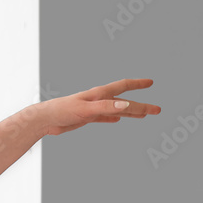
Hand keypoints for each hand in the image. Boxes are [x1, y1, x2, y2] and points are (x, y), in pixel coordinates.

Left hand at [38, 78, 161, 136]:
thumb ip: (105, 107)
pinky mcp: (85, 117)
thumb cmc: (62, 111)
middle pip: (124, 101)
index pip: (122, 86)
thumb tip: (126, 105)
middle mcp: (98, 99)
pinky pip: (103, 117)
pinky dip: (113, 117)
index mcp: (99, 94)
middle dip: (141, 106)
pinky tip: (118, 120)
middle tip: (158, 110)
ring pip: (116, 109)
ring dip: (131, 112)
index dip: (137, 84)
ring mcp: (92, 108)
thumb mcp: (86, 109)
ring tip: (145, 116)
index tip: (151, 82)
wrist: (45, 119)